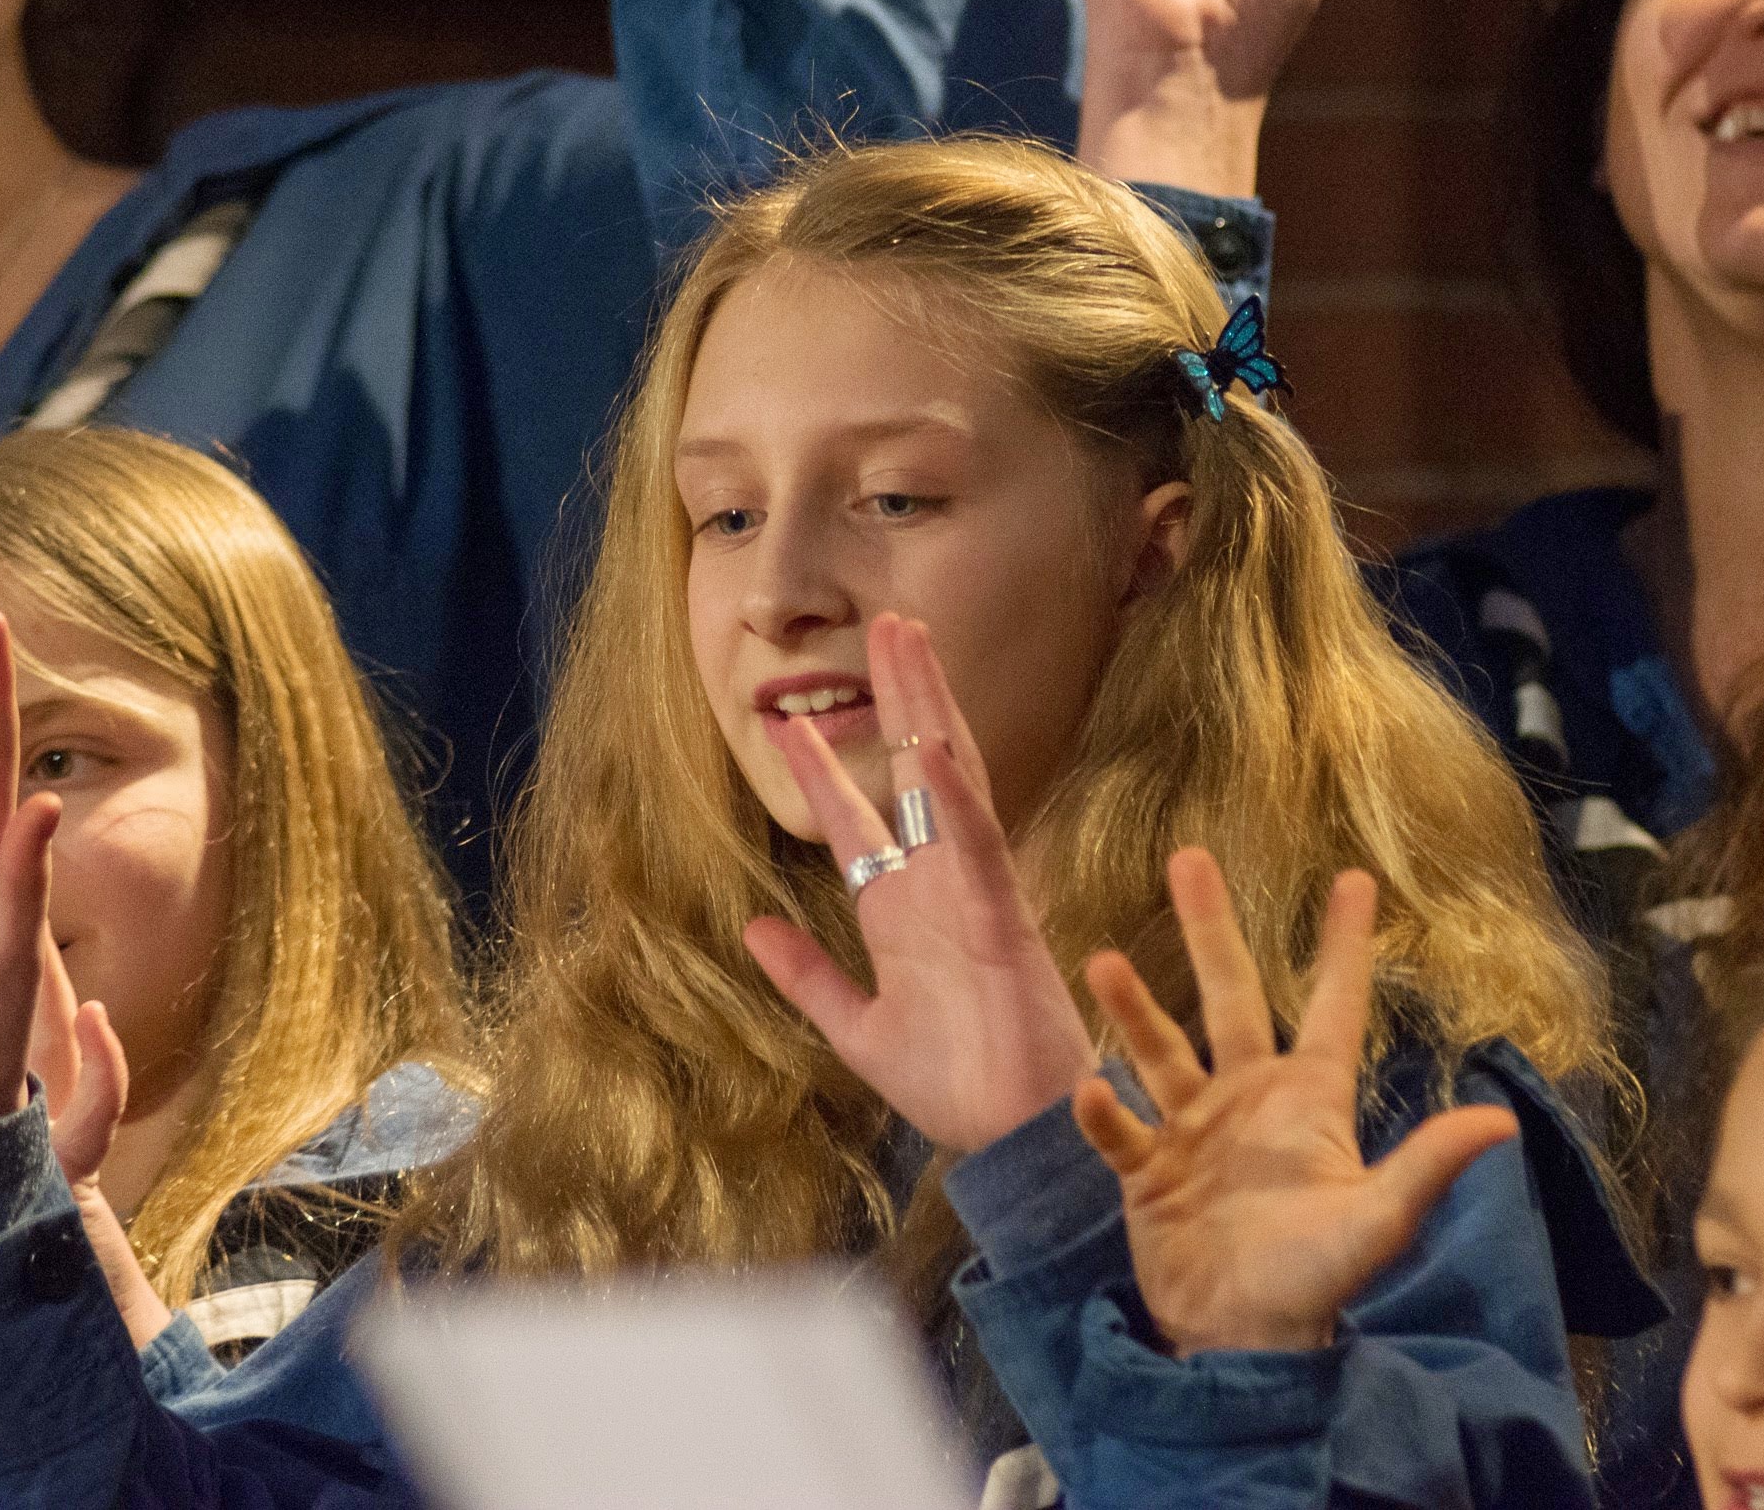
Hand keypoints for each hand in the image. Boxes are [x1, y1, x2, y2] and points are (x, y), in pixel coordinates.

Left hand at [741, 614, 1096, 1154]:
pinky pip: (979, 848)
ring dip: (930, 710)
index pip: (860, 820)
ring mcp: (974, 894)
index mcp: (904, 911)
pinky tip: (935, 751)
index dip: (824, 768)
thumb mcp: (856, 1028)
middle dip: (899, 699)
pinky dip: (957, 800)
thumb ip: (808, 977)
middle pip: (917, 772)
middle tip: (883, 626)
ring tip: (910, 640)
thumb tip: (751, 929)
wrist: (1012, 1138)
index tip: (788, 719)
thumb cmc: (954, 1085)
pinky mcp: (1004, 919)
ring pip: (952, 780)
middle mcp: (940, 886)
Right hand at [1075, 851, 1513, 1355]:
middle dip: (1209, 928)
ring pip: (1160, 1052)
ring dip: (1135, 1010)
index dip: (1342, 945)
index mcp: (1309, 1101)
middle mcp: (1248, 1101)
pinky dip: (1105, 1113)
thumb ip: (1427, 1165)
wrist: (1245, 1346)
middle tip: (1190, 855)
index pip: (1331, 1006)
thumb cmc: (1318, 1282)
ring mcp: (1194, 1134)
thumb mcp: (1379, 1220)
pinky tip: (1093, 1088)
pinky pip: (1123, 1133)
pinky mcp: (1150, 1176)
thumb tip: (1502, 1123)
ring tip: (1104, 962)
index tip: (1353, 879)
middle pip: (1229, 997)